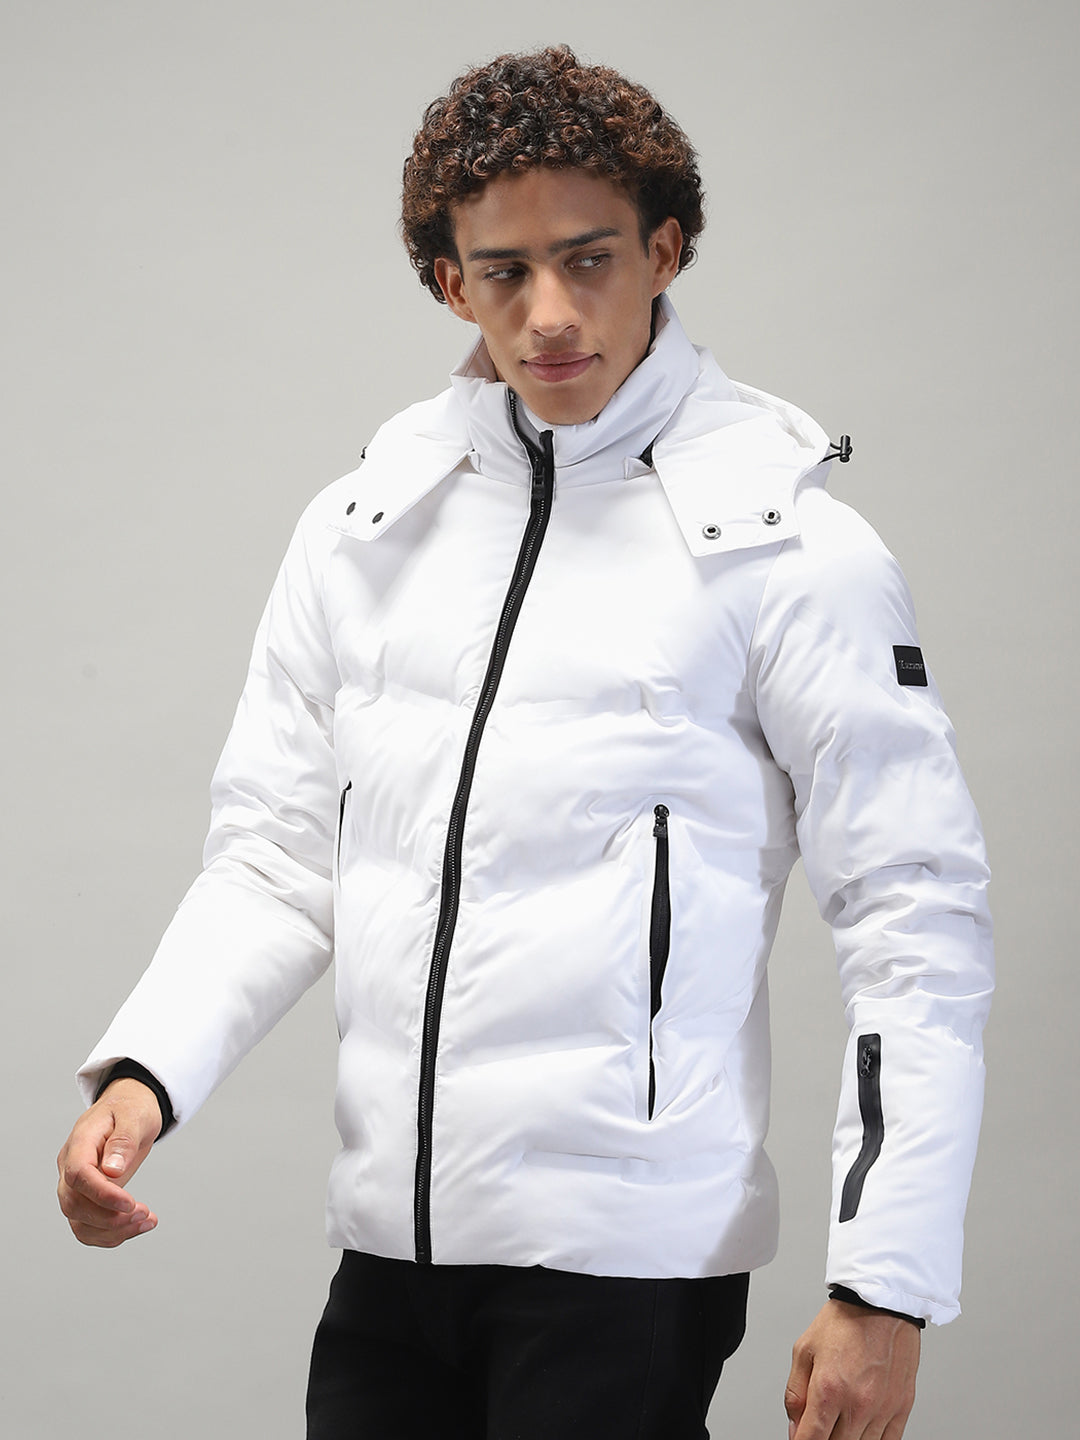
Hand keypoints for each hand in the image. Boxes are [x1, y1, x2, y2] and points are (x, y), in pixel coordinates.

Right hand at [57, 1077, 162, 1246]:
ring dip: (112, 1231)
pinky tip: (137, 1226)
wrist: (128, 1108)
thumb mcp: (134, 1115)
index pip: (78, 1175)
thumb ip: (123, 1140)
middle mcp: (70, 1167)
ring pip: (79, 1222)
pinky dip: (111, 1234)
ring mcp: (75, 1185)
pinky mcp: (86, 1198)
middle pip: (74, 1204)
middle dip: (109, 1218)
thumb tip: (112, 1170)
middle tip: (144, 1213)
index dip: (101, 1195)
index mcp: (79, 1143)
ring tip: (146, 1221)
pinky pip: (88, 1226)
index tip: (130, 1204)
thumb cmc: (130, 1108)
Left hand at [784, 1298, 920, 1439]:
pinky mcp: (902, 1408)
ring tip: (840, 1420)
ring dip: (846, 1438)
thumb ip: (795, 1394)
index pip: (810, 1439)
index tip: (799, 1439)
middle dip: (822, 1438)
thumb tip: (795, 1427)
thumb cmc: (844, 1322)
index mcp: (828, 1390)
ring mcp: (882, 1409)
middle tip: (820, 1424)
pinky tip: (861, 1429)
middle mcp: (857, 1404)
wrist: (882, 1304)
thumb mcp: (804, 1350)